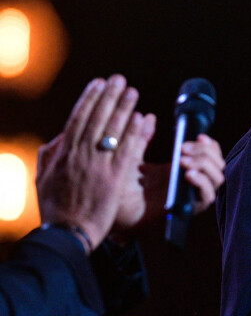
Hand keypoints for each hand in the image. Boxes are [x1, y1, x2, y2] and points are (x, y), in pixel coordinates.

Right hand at [36, 76, 154, 251]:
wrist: (66, 236)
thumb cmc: (55, 208)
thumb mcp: (43, 178)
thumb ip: (50, 154)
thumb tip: (61, 135)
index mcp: (64, 153)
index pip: (78, 118)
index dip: (90, 98)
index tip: (98, 82)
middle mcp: (81, 155)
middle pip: (98, 118)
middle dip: (109, 96)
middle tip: (119, 79)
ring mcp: (98, 165)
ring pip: (113, 130)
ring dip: (124, 108)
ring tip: (132, 91)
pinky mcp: (115, 178)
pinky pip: (127, 150)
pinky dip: (135, 132)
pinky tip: (142, 118)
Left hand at [110, 133, 224, 241]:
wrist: (114, 214)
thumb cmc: (122, 189)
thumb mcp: (133, 157)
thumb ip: (142, 138)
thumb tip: (148, 116)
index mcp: (183, 168)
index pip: (211, 154)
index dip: (210, 144)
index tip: (199, 136)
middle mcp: (192, 181)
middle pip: (218, 163)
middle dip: (205, 151)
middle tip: (182, 149)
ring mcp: (192, 195)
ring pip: (217, 177)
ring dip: (205, 165)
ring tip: (183, 161)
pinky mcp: (189, 209)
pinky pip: (208, 196)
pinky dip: (202, 183)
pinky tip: (188, 174)